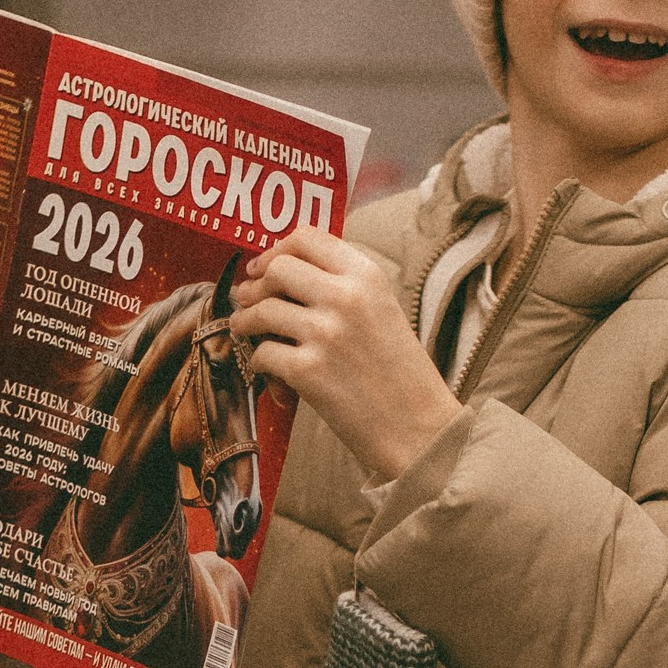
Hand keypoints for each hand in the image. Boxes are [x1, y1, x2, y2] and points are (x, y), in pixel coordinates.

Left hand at [227, 226, 459, 486]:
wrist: (420, 430)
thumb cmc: (401, 376)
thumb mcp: (384, 312)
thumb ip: (342, 288)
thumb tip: (275, 275)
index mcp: (368, 276)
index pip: (307, 238)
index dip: (276, 250)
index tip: (264, 268)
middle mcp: (346, 297)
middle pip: (277, 270)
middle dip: (256, 286)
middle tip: (249, 301)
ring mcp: (325, 333)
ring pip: (261, 311)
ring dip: (246, 323)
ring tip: (247, 333)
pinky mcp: (308, 371)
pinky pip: (262, 354)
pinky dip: (259, 363)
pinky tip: (270, 374)